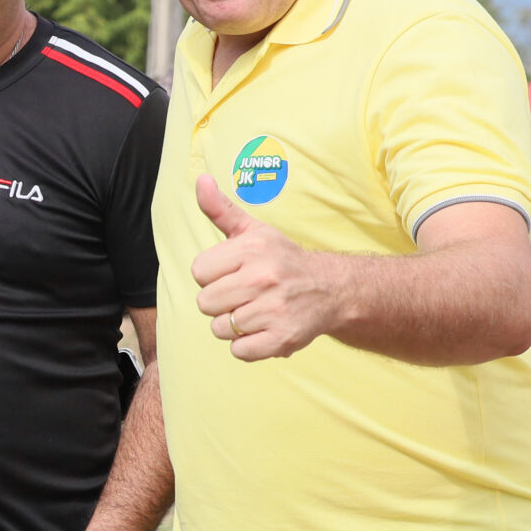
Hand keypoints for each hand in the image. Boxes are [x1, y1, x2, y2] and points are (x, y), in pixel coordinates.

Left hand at [191, 174, 341, 360]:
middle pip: (205, 302)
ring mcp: (274, 310)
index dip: (213, 275)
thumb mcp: (253, 231)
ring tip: (256, 310)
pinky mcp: (282, 338)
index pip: (199, 272)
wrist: (331, 289)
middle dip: (220, 301)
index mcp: (252, 248)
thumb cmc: (281, 259)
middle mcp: (264, 278)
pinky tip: (263, 329)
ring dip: (233, 324)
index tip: (234, 272)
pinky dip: (247, 345)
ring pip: (219, 328)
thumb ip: (220, 209)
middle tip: (245, 294)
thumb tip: (200, 180)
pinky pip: (238, 351)